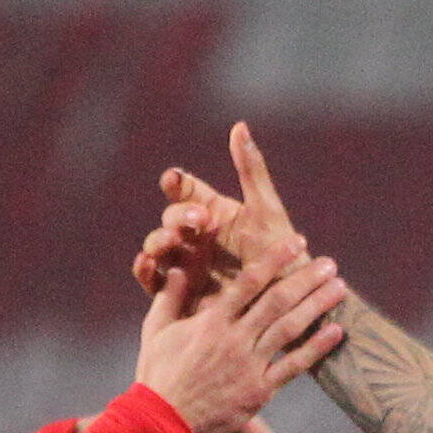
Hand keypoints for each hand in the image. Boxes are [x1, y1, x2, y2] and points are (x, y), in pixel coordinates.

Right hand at [135, 122, 308, 303]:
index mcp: (213, 214)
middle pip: (170, 220)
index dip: (177, 183)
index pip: (185, 192)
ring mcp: (186, 267)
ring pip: (159, 248)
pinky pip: (153, 282)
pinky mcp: (180, 297)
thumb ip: (251, 171)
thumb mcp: (267, 211)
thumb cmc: (283, 257)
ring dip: (158, 241)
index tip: (175, 179)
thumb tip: (239, 126)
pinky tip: (147, 264)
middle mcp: (196, 239)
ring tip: (171, 242)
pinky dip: (145, 271)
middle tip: (197, 219)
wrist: (288, 306)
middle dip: (177, 216)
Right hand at [135, 242, 347, 432]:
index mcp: (211, 321)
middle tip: (329, 263)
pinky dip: (317, 347)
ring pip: (290, 328)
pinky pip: (294, 366)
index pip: (249, 282)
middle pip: (278, 301)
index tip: (297, 242)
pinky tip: (336, 331)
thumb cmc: (156, 375)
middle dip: (306, 279)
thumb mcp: (156, 330)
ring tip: (339, 287)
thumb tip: (179, 264)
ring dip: (318, 305)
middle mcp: (234, 339)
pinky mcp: (259, 391)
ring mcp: (249, 365)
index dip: (276, 259)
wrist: (161, 424)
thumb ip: (171, 295)